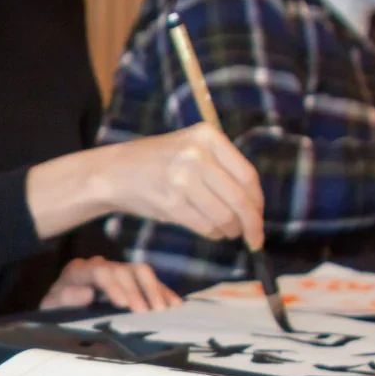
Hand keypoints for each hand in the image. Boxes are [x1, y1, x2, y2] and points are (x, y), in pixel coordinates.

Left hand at [39, 257, 181, 312]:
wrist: (60, 304)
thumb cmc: (56, 308)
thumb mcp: (52, 307)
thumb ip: (65, 298)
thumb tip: (87, 293)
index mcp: (79, 271)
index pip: (100, 272)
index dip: (114, 286)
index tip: (124, 305)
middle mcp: (100, 266)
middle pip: (124, 270)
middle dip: (138, 291)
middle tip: (147, 312)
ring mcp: (117, 270)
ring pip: (141, 271)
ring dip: (155, 290)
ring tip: (164, 310)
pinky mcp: (129, 279)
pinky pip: (149, 281)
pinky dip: (162, 292)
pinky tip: (174, 305)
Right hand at [94, 124, 264, 248]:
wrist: (114, 172)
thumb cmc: (157, 164)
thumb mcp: (191, 150)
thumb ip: (221, 169)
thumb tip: (253, 206)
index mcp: (208, 136)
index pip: (248, 175)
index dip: (258, 203)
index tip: (260, 219)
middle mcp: (197, 154)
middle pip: (240, 198)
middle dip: (251, 224)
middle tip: (255, 238)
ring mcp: (183, 178)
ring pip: (224, 215)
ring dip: (230, 230)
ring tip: (227, 232)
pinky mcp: (171, 202)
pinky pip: (204, 225)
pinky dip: (213, 234)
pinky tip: (212, 233)